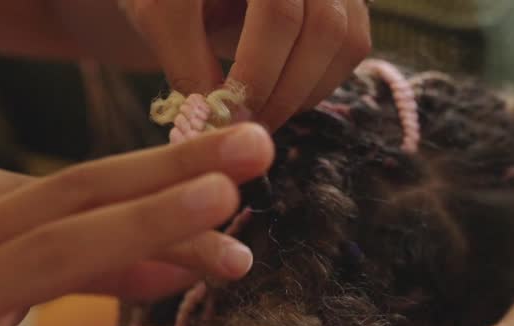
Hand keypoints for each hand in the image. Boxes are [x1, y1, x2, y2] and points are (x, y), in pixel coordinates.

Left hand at [121, 0, 371, 128]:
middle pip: (321, 26)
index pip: (276, 10)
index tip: (229, 111)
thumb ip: (185, 60)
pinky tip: (283, 96)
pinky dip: (320, 82)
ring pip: (344, 40)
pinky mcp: (350, 0)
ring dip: (305, 91)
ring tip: (264, 115)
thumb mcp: (160, 14)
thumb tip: (219, 118)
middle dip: (284, 88)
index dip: (257, 68)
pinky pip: (353, 47)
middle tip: (249, 125)